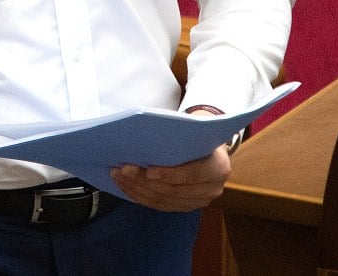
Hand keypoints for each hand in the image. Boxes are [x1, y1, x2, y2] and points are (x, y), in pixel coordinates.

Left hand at [109, 122, 231, 211]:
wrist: (210, 148)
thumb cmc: (199, 136)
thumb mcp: (197, 132)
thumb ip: (181, 138)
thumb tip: (147, 134)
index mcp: (218, 168)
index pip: (192, 174)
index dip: (170, 175)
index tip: (149, 171)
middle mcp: (212, 189)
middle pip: (174, 190)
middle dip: (144, 181)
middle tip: (123, 170)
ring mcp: (199, 201)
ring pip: (164, 201)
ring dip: (138, 189)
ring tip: (119, 177)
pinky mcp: (186, 206)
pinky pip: (160, 206)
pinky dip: (141, 197)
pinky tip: (127, 187)